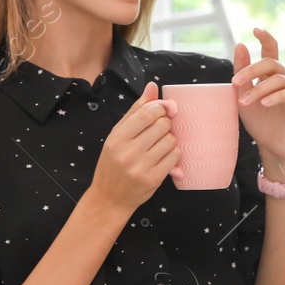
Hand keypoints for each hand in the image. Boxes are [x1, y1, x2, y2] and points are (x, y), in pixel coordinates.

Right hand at [87, 81, 180, 213]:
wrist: (109, 198)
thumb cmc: (113, 163)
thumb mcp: (117, 135)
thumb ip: (136, 110)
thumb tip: (153, 86)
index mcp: (117, 138)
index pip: (148, 113)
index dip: (160, 109)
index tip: (160, 113)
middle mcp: (128, 152)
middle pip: (163, 125)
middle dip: (165, 125)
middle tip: (158, 132)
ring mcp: (141, 167)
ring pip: (171, 140)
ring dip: (169, 140)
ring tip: (158, 146)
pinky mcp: (154, 179)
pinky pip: (175, 156)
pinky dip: (173, 154)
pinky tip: (163, 157)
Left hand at [231, 27, 284, 169]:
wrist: (272, 146)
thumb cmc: (259, 122)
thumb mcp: (244, 96)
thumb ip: (242, 73)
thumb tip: (240, 45)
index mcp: (272, 75)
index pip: (271, 51)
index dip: (266, 38)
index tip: (255, 29)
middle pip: (271, 63)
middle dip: (251, 70)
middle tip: (235, 82)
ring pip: (278, 79)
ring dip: (258, 90)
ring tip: (245, 103)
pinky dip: (276, 97)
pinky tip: (264, 104)